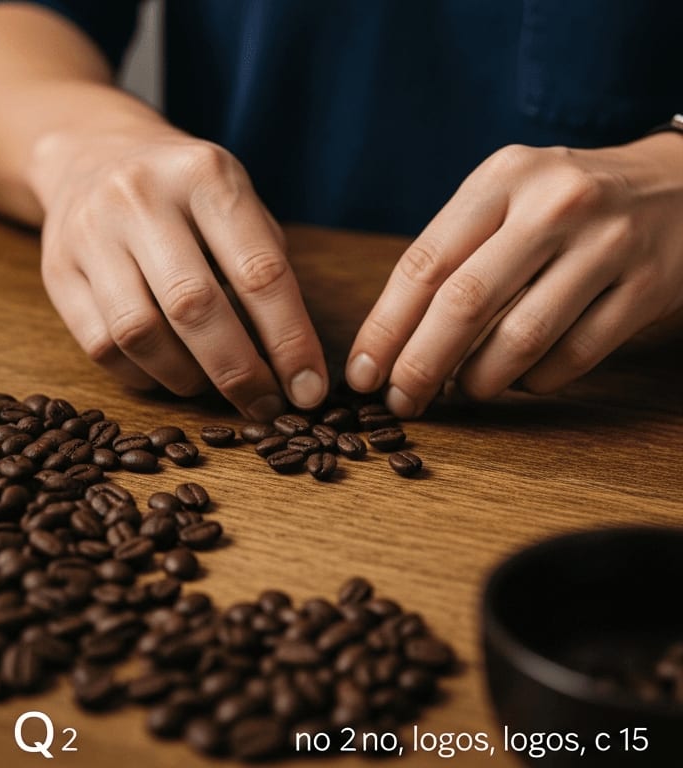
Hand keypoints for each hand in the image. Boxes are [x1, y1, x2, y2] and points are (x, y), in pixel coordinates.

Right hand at [30, 127, 327, 419]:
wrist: (91, 156)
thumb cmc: (183, 193)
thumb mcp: (234, 200)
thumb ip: (263, 265)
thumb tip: (292, 363)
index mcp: (204, 174)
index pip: (258, 271)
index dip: (289, 340)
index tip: (308, 389)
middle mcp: (141, 197)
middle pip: (194, 306)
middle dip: (237, 370)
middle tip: (264, 407)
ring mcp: (90, 232)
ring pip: (139, 333)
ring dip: (184, 378)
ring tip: (209, 387)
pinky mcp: (56, 270)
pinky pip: (100, 345)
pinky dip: (140, 375)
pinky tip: (164, 373)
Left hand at [346, 134, 682, 416]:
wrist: (679, 183)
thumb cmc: (565, 202)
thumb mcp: (507, 195)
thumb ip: (454, 251)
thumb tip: (391, 339)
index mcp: (503, 178)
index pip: (425, 263)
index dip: (385, 328)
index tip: (362, 374)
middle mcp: (554, 204)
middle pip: (465, 303)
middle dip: (421, 363)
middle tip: (402, 400)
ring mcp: (608, 244)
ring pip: (522, 336)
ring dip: (480, 380)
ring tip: (463, 391)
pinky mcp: (649, 286)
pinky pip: (576, 355)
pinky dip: (537, 380)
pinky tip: (522, 379)